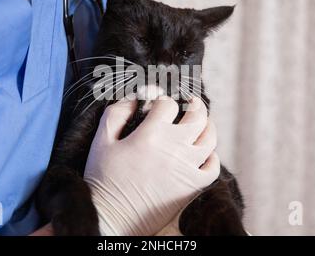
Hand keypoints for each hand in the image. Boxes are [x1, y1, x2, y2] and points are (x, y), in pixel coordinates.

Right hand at [83, 96, 219, 235]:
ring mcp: (186, 168)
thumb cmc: (103, 179)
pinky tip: (203, 153)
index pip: (169, 105)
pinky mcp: (192, 187)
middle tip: (191, 103)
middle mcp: (173, 148)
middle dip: (195, 105)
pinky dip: (212, 157)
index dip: (164, 100)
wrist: (111, 217)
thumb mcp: (102, 141)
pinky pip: (213, 167)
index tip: (160, 104)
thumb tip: (133, 98)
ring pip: (210, 139)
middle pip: (198, 117)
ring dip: (207, 126)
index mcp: (151, 134)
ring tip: (201, 124)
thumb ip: (117, 113)